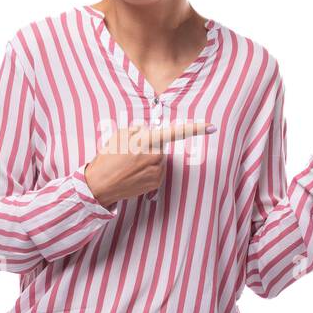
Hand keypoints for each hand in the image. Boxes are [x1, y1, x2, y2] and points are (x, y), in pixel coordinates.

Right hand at [83, 121, 216, 206]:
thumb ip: (139, 130)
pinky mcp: (156, 183)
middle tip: (131, 151)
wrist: (100, 185)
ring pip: (159, 159)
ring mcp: (157, 172)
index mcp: (147, 141)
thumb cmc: (107, 157)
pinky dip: (148, 170)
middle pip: (162, 146)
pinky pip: (157, 171)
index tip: (212, 127)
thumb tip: (149, 131)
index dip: (195, 129)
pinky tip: (134, 173)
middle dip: (151, 145)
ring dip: (149, 158)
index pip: (175, 133)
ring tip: (129, 164)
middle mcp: (156, 157)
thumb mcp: (119, 134)